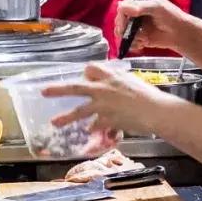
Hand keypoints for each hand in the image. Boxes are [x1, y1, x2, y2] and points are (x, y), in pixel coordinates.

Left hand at [42, 62, 179, 135]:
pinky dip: (94, 128)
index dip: (86, 74)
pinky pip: (95, 125)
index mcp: (111, 76)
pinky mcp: (106, 120)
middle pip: (76, 87)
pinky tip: (93, 131)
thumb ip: (118, 82)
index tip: (85, 77)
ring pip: (79, 111)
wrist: (156, 111)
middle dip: (59, 89)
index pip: (91, 69)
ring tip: (55, 122)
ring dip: (66, 117)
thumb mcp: (133, 81)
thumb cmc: (149, 96)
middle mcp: (103, 89)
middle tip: (44, 91)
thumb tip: (110, 86)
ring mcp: (103, 106)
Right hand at [114, 0, 190, 52]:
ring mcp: (133, 23)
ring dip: (131, 38)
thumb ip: (141, 7)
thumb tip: (123, 7)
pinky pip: (126, 41)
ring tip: (143, 39)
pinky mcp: (135, 35)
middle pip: (119, 21)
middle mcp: (132, 10)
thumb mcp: (158, 7)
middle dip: (127, 30)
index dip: (122, 18)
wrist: (179, 33)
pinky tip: (142, 44)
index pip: (122, 7)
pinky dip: (133, 44)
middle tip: (138, 35)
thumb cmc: (171, 16)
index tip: (125, 26)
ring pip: (120, 32)